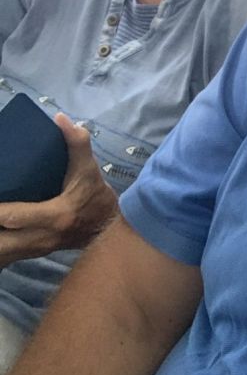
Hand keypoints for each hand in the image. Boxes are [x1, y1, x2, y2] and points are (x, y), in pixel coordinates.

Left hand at [0, 113, 117, 266]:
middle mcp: (44, 238)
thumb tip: (60, 118)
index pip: (14, 217)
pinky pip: (8, 256)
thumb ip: (76, 142)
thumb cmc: (95, 193)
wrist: (108, 225)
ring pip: (4, 253)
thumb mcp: (88, 167)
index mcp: (56, 216)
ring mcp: (39, 250)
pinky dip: (1, 247)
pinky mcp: (34, 254)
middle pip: (3, 243)